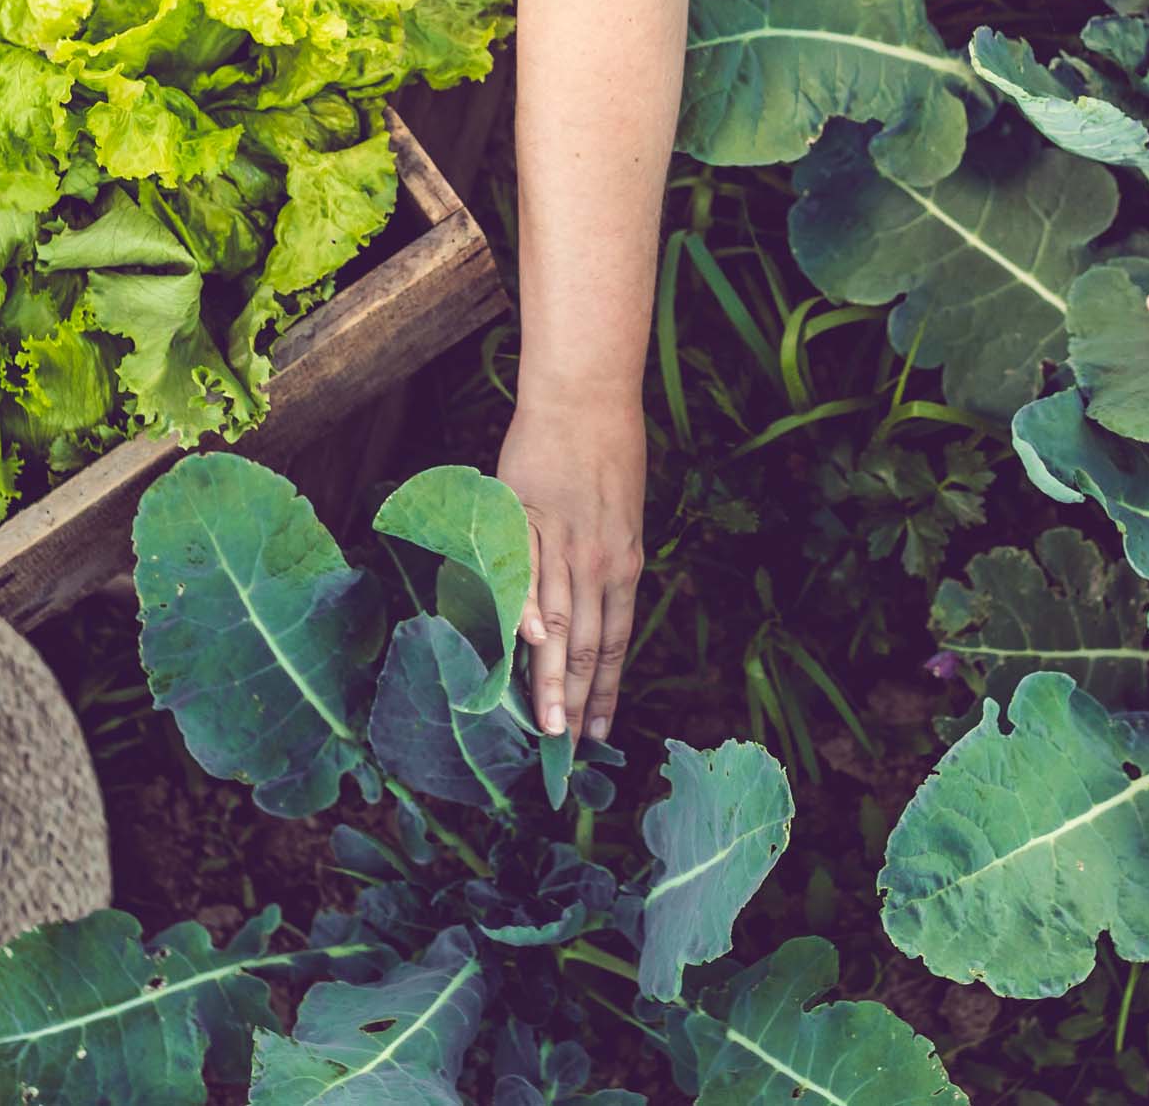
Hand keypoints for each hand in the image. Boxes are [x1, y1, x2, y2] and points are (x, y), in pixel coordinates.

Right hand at [495, 388, 646, 743]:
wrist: (584, 397)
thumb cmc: (605, 452)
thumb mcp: (621, 515)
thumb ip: (607, 564)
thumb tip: (591, 610)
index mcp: (625, 563)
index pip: (616, 642)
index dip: (608, 690)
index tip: (600, 732)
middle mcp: (599, 561)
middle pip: (588, 645)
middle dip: (578, 702)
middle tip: (568, 751)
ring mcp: (564, 542)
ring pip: (558, 622)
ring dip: (551, 678)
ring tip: (546, 726)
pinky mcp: (528, 519)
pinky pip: (523, 574)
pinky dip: (524, 610)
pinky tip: (524, 647)